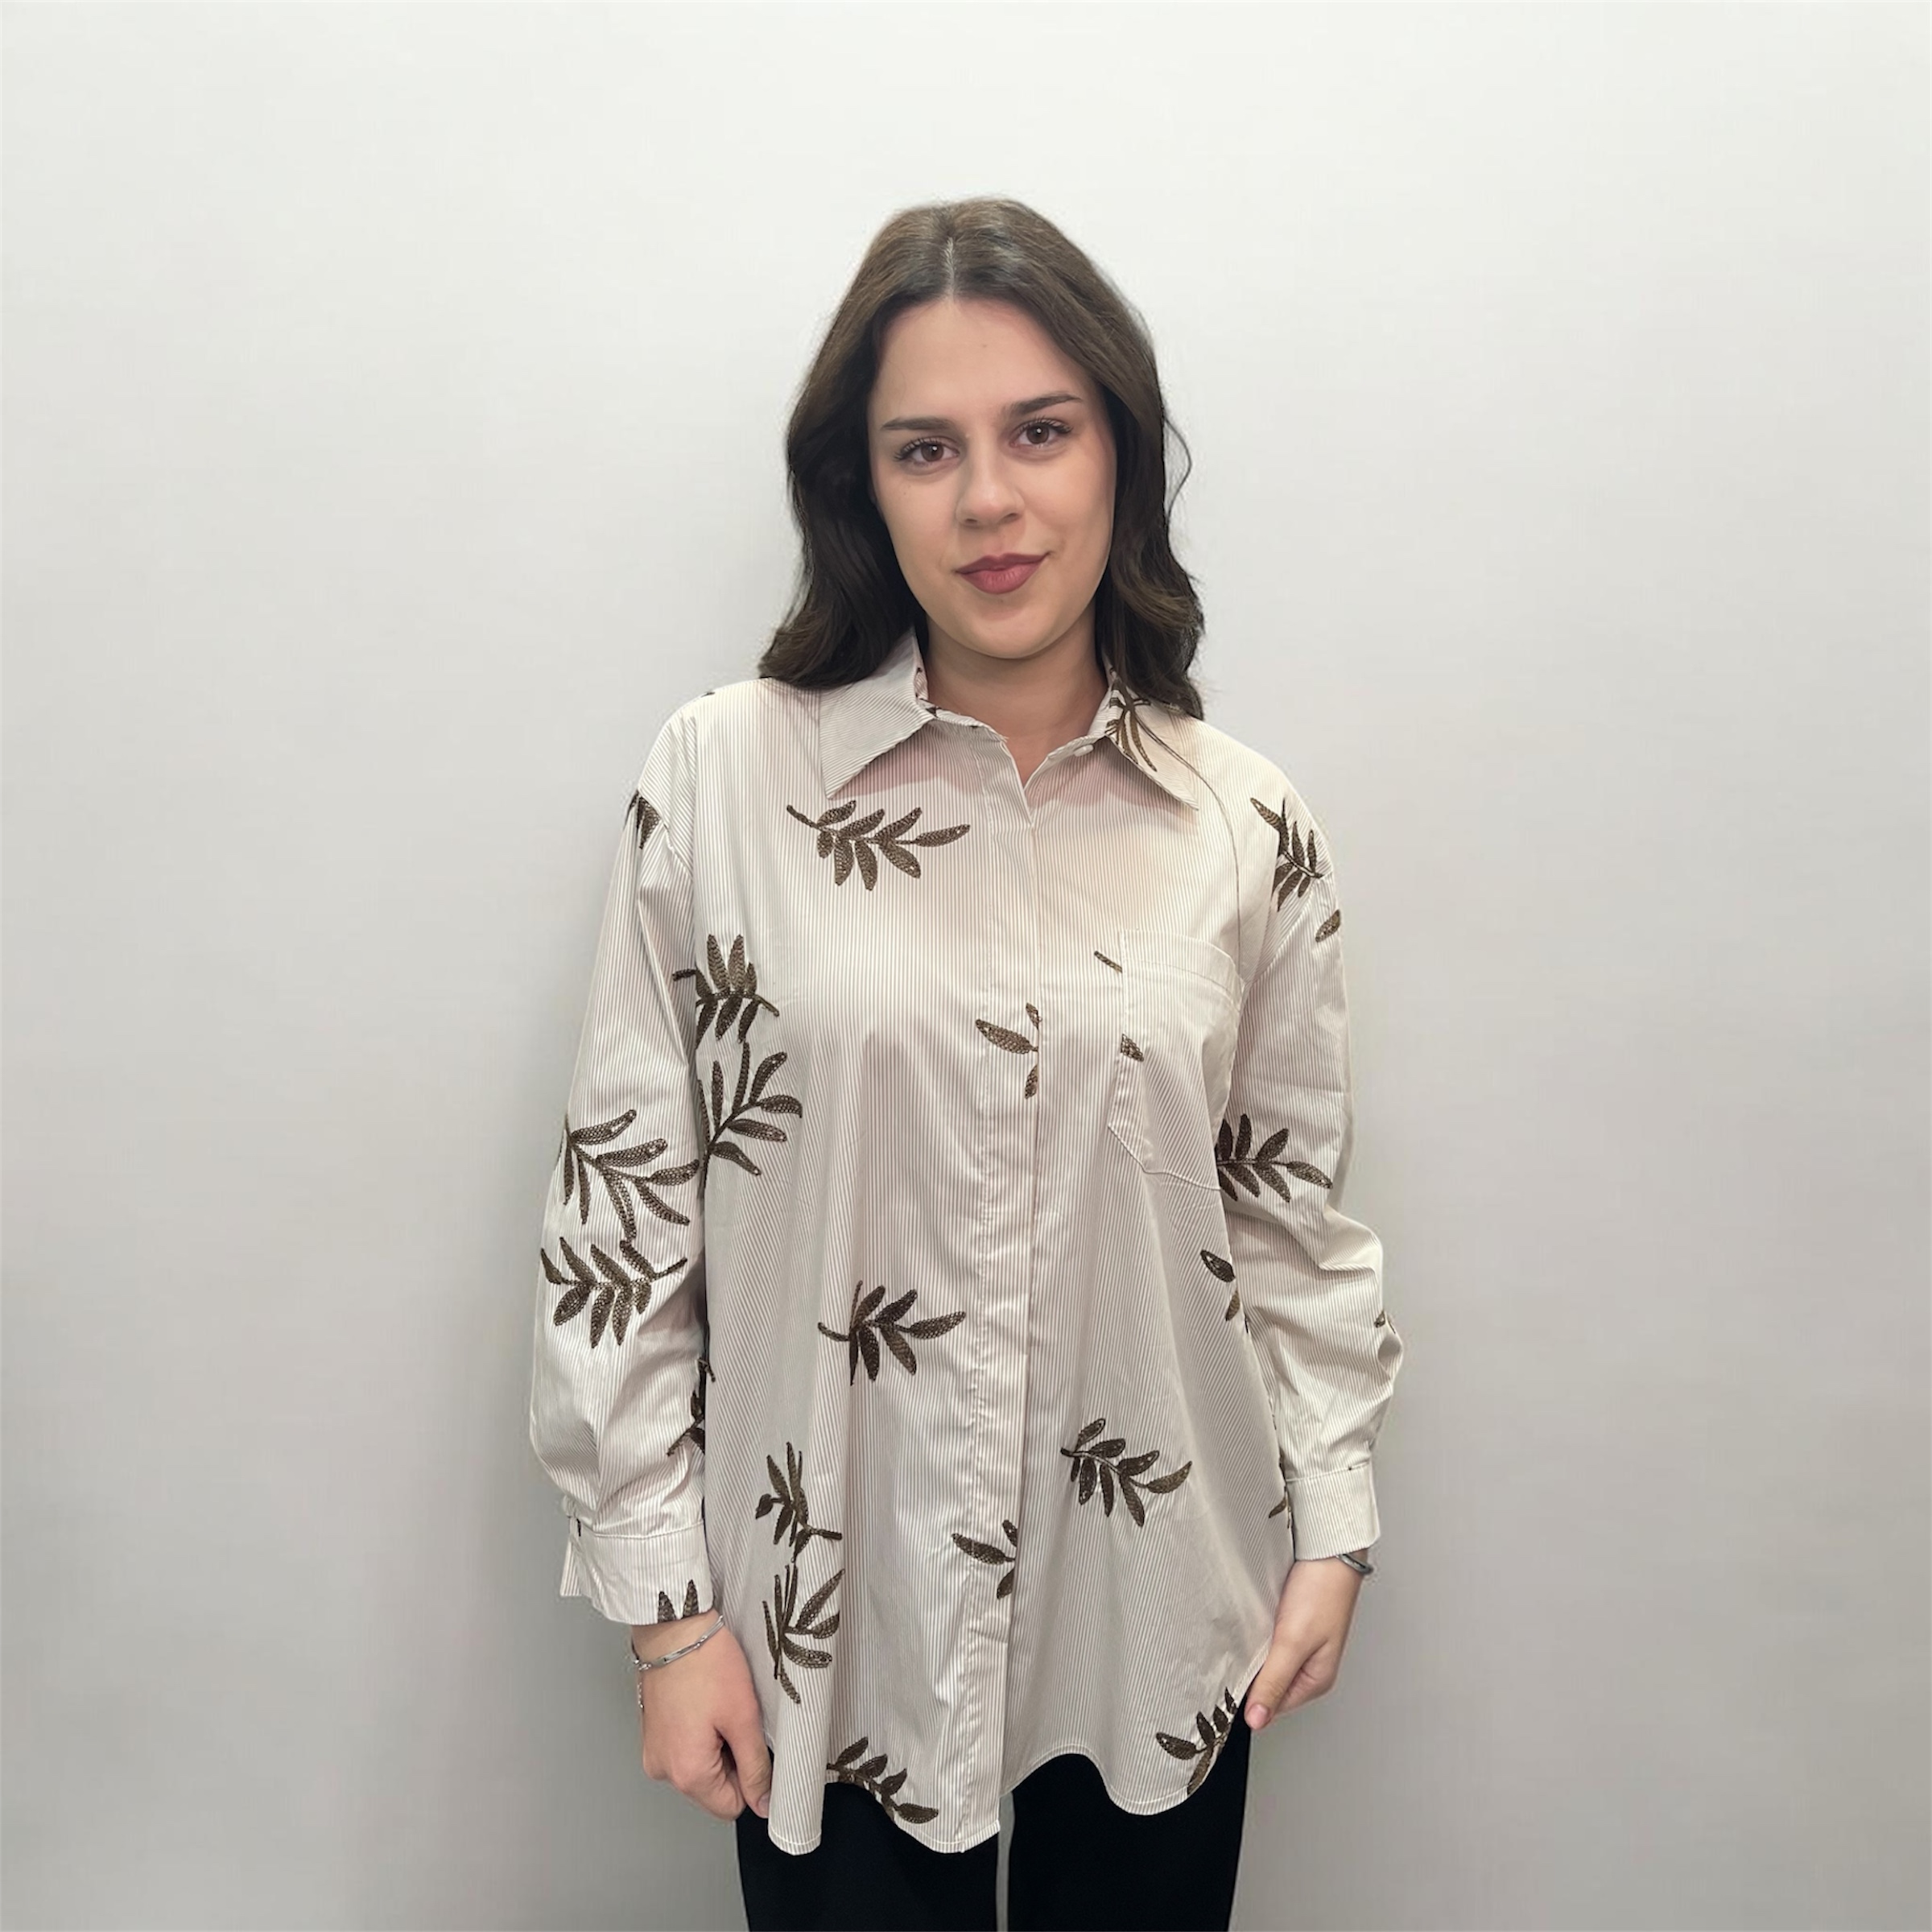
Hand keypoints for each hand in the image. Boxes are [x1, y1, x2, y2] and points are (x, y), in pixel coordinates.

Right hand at [632, 1614, 772, 1821]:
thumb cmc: (707, 1663)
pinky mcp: (651, 1735)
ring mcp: (653, 1752)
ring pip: (699, 1768)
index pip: (731, 1807)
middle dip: (731, 1759)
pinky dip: (698, 1734)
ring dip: (715, 1745)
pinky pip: (683, 1750)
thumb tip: (764, 1804)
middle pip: (713, 1789)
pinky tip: (702, 1705)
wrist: (673, 1626)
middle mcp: (663, 1771)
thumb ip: (756, 1767)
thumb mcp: (743, 1717)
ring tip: (716, 1707)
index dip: (750, 1778)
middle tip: (733, 1718)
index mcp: (687, 1773)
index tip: (750, 1742)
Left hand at [1242, 1554, 1366, 1730]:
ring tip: (1244, 1637)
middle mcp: (1309, 1666)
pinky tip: (1251, 1623)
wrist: (1328, 1548)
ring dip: (1252, 1652)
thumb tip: (1257, 1720)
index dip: (1249, 1697)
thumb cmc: (1322, 1591)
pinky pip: (1268, 1639)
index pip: (1273, 1705)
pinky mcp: (1292, 1622)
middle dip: (1249, 1673)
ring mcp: (1301, 1643)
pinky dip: (1257, 1634)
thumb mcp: (1293, 1642)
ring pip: (1266, 1660)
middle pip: (1269, 1683)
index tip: (1228, 1685)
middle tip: (1233, 1658)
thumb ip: (1273, 1681)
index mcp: (1316, 1680)